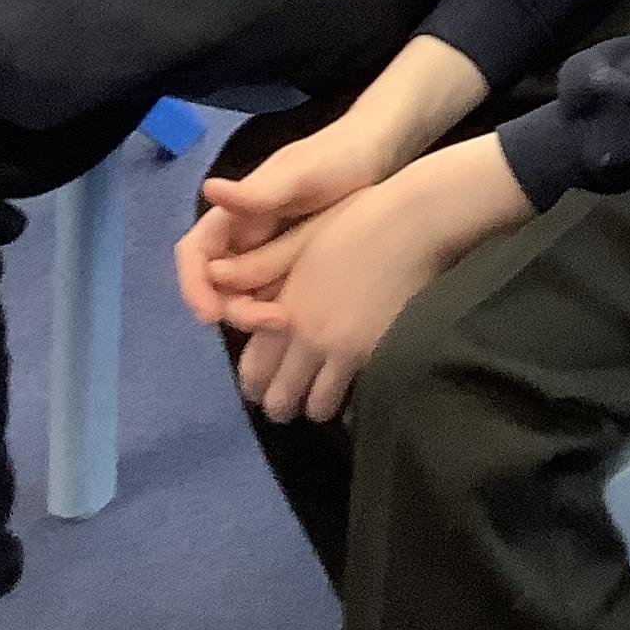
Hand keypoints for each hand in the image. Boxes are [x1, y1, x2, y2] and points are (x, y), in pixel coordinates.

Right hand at [171, 110, 403, 325]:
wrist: (380, 152)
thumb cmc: (336, 156)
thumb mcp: (299, 175)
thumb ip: (257, 192)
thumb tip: (208, 189)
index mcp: (234, 212)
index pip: (195, 253)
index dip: (194, 286)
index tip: (211, 316)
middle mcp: (243, 235)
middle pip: (217, 285)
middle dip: (235, 309)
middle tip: (275, 321)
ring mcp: (267, 251)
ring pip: (243, 295)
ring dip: (256, 315)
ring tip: (291, 321)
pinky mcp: (294, 264)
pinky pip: (271, 294)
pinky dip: (277, 310)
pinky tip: (303, 318)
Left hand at [222, 134, 528, 420]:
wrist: (413, 223)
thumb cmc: (354, 221)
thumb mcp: (299, 241)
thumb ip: (259, 266)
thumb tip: (216, 276)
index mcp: (283, 308)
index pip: (253, 368)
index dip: (254, 384)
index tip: (263, 385)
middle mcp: (308, 338)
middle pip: (280, 398)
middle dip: (281, 402)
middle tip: (293, 394)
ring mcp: (344, 351)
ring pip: (316, 407)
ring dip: (315, 404)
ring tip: (324, 392)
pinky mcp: (377, 355)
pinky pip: (353, 400)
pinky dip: (348, 403)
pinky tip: (353, 389)